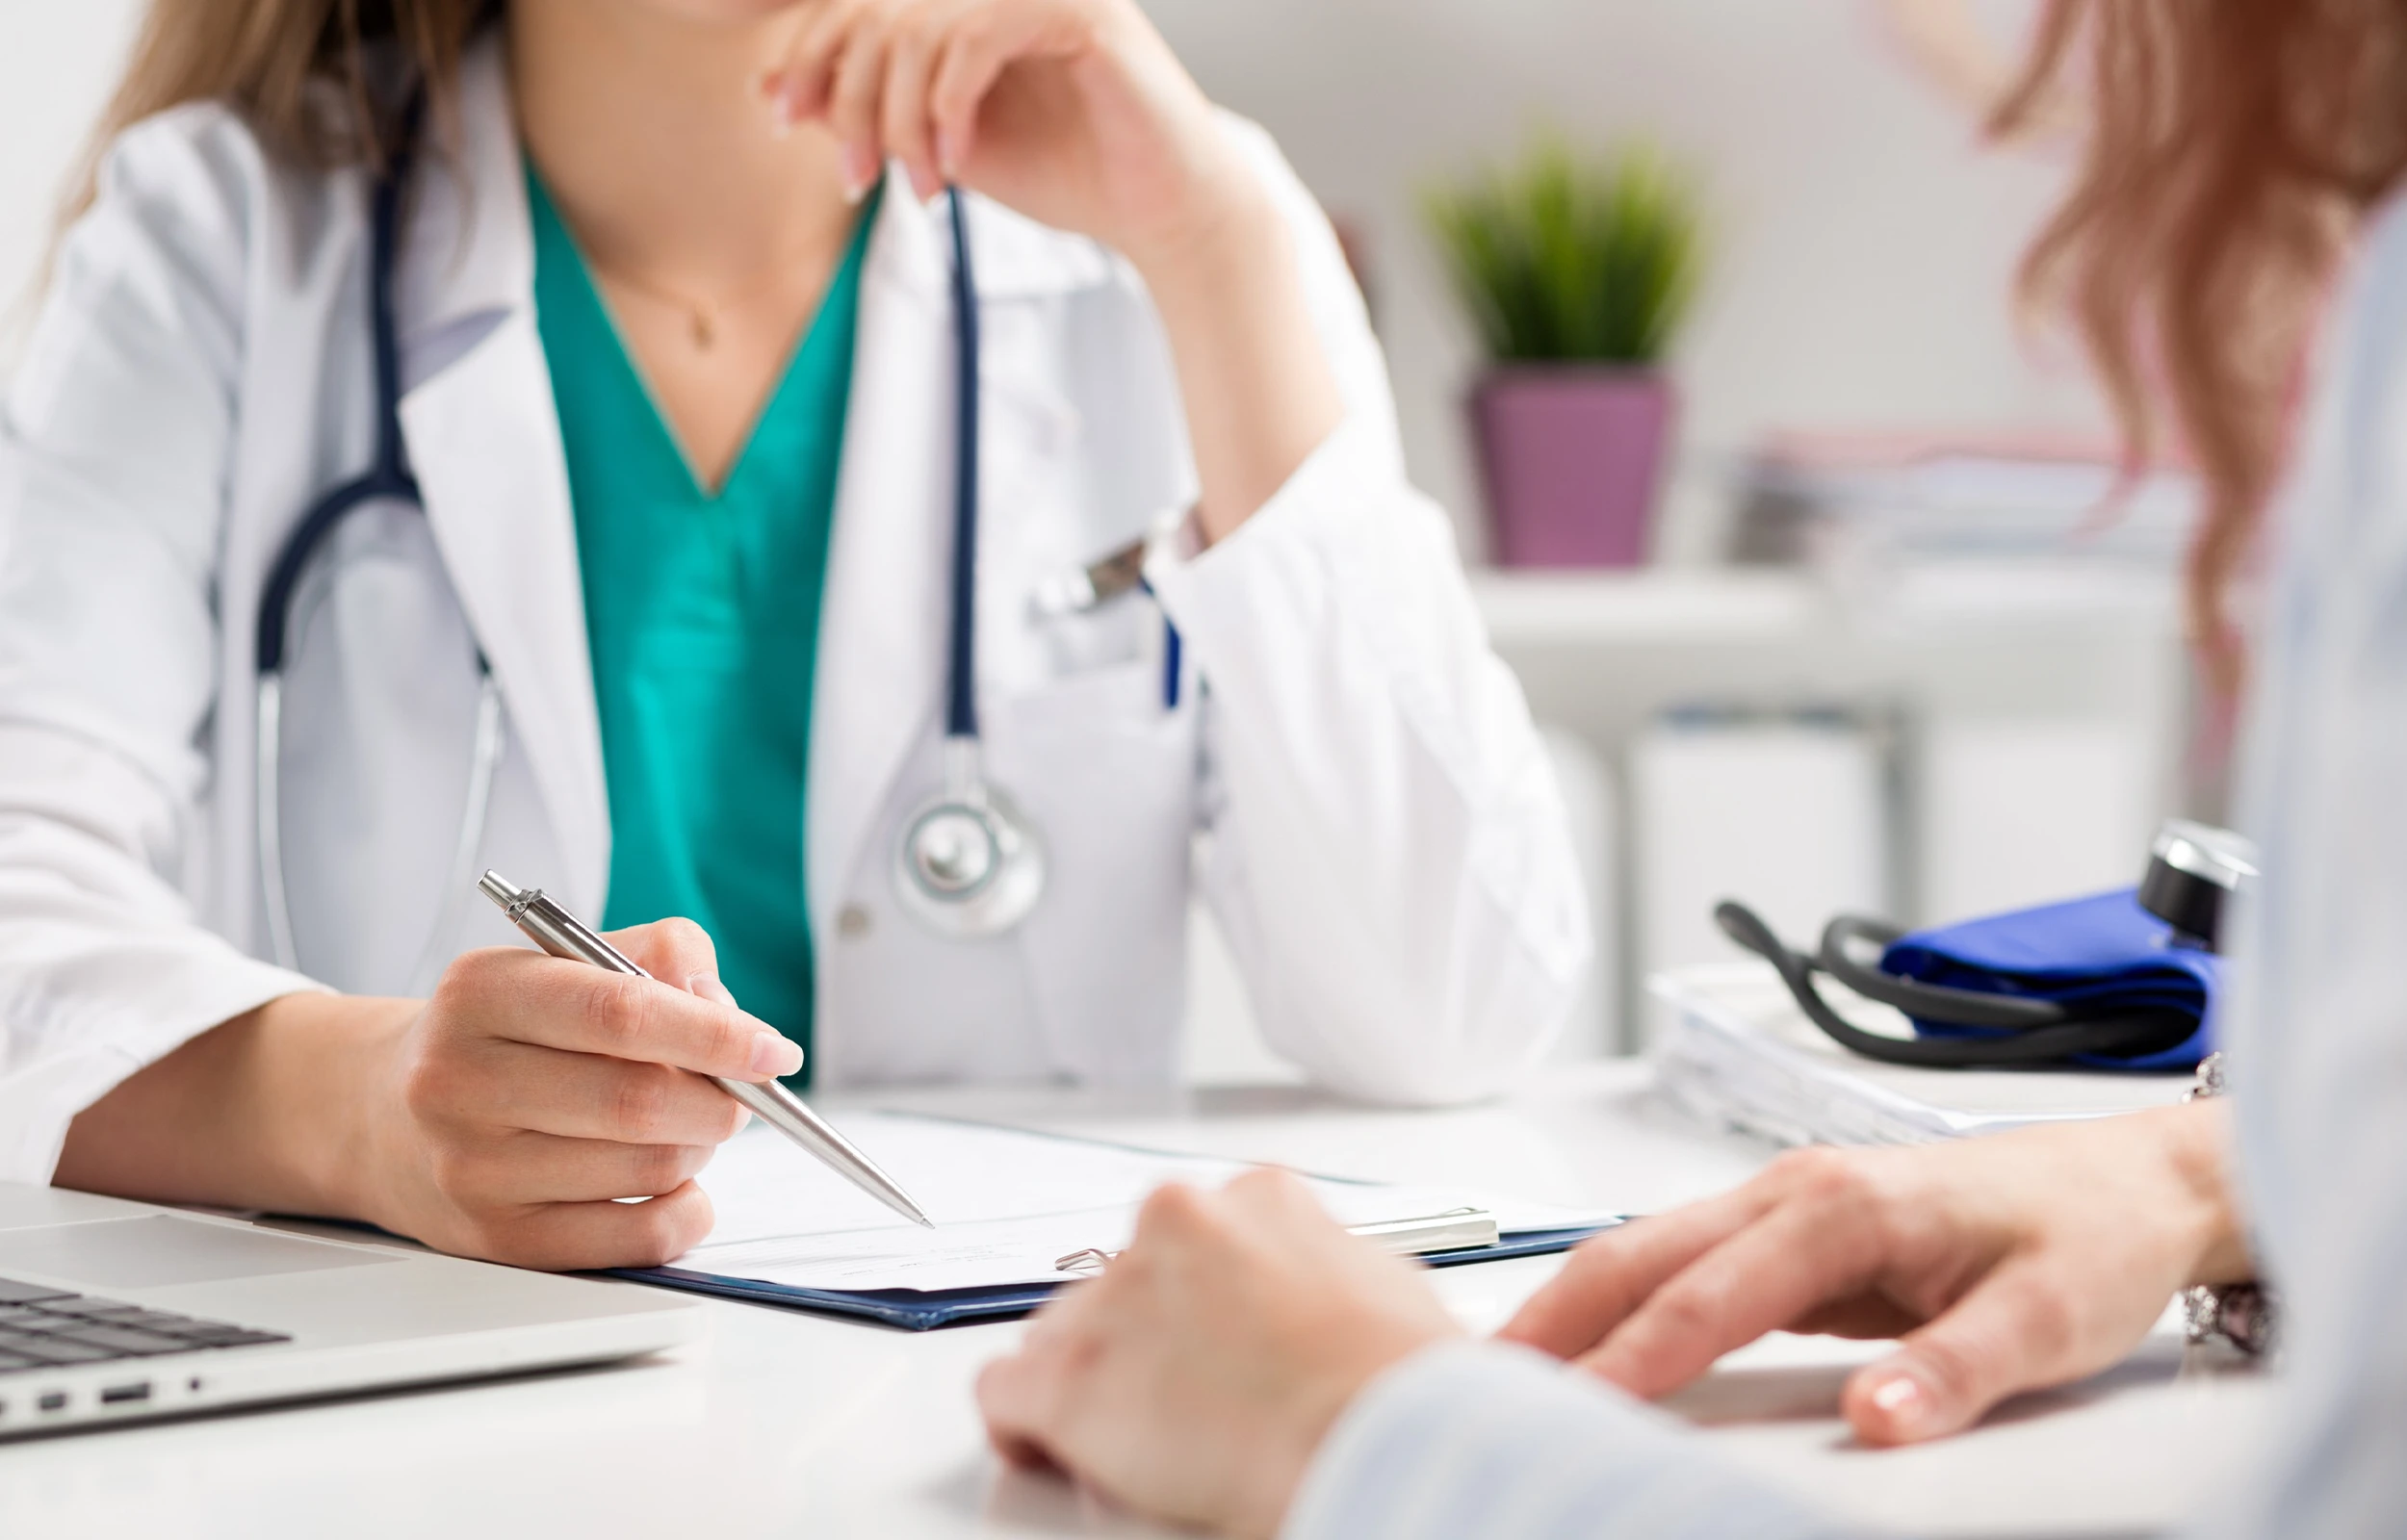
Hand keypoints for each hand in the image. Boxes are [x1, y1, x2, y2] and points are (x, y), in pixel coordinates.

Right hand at [353, 919, 802, 1268]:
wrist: (383, 1111)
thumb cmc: (501, 1032)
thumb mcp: (561, 962)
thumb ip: (660, 956)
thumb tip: (726, 1009)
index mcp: (482, 993)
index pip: (621, 1013)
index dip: (716, 1034)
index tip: (774, 1049)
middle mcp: (462, 1081)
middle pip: (640, 1101)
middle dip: (718, 1098)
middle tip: (734, 1091)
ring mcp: (473, 1169)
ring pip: (648, 1168)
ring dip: (699, 1147)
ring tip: (683, 1125)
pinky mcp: (497, 1240)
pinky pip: (636, 1238)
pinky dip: (685, 1210)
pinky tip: (673, 1181)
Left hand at [766, 0, 1253, 271]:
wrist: (1159, 214)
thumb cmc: (1067, 176)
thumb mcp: (943, 146)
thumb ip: (871, 111)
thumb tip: (775, 90)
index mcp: (969, 1)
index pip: (861, 3)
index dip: (809, 52)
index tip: (784, 117)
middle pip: (878, 12)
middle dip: (850, 100)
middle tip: (855, 175)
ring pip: (919, 27)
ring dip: (900, 120)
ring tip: (923, 186)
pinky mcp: (1081, 10)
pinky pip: (975, 36)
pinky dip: (950, 105)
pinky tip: (956, 157)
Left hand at [977, 1169, 1462, 1537]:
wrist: (1378, 1436)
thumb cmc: (1400, 1386)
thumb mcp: (1394, 1290)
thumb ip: (1339, 1273)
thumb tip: (1343, 1297)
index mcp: (1262, 1198)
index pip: (1198, 1236)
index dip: (1202, 1302)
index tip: (1213, 1344)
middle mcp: (1178, 1224)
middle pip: (1126, 1280)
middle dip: (1145, 1338)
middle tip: (1183, 1402)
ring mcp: (1118, 1297)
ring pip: (1066, 1332)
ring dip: (1094, 1380)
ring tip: (1135, 1442)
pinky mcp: (1071, 1375)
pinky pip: (1008, 1392)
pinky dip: (1025, 1426)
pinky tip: (1050, 1451)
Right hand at [1501, 1102, 2249, 1445]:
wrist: (2132, 1181)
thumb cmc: (2088, 1236)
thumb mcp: (2045, 1319)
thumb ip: (1952, 1371)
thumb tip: (1874, 1420)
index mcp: (1837, 1204)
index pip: (1705, 1293)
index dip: (1632, 1357)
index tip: (1568, 1406)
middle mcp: (1791, 1190)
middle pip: (1638, 1251)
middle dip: (1554, 1316)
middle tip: (1478, 1380)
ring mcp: (1784, 1204)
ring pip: (1647, 1250)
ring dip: (1573, 1305)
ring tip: (1508, 1367)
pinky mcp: (1792, 1232)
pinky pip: (1683, 1265)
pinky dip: (1622, 1302)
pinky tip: (1591, 1344)